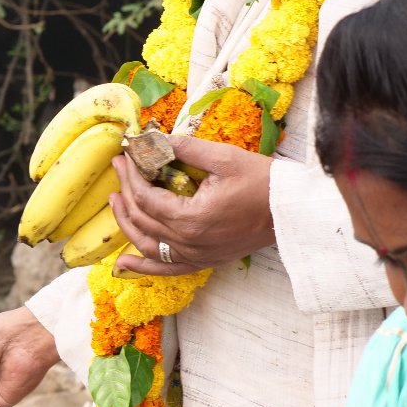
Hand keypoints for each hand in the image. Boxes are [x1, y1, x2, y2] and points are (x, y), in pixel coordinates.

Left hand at [111, 136, 275, 275]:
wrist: (291, 211)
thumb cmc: (261, 181)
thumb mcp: (222, 158)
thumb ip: (184, 148)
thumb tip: (152, 138)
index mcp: (191, 218)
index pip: (145, 196)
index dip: (131, 174)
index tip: (125, 155)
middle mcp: (189, 243)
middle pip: (143, 218)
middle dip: (126, 190)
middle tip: (119, 166)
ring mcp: (196, 256)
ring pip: (148, 245)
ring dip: (127, 223)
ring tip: (115, 201)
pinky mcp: (205, 261)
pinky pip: (166, 268)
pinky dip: (142, 266)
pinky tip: (122, 264)